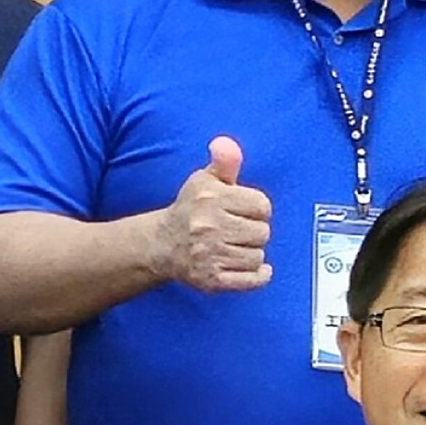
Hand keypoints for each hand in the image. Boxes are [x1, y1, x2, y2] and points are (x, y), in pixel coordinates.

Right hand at [153, 134, 270, 292]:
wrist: (162, 245)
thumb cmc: (191, 209)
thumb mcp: (205, 180)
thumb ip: (224, 162)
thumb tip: (226, 145)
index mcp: (211, 198)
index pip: (262, 206)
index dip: (257, 209)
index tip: (244, 211)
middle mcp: (209, 226)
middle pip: (262, 232)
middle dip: (254, 232)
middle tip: (237, 230)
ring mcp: (210, 255)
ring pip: (258, 256)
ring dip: (252, 253)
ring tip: (234, 246)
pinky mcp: (212, 279)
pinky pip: (252, 279)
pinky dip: (258, 275)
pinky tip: (253, 267)